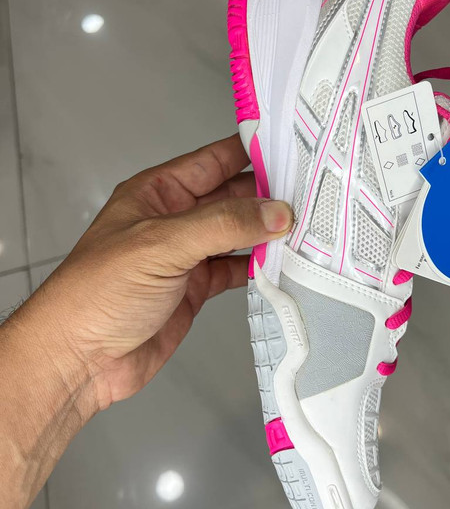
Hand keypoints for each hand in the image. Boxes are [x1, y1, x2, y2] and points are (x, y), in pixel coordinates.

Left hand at [10, 134, 291, 412]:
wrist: (80, 359)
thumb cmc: (94, 294)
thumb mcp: (161, 245)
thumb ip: (221, 225)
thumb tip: (273, 212)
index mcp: (159, 192)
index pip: (215, 160)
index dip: (252, 151)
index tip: (292, 149)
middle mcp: (175, 219)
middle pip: (233, 197)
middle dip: (269, 196)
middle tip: (310, 196)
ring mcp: (187, 255)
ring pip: (239, 234)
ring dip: (268, 234)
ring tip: (305, 230)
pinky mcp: (196, 288)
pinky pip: (236, 269)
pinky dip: (260, 267)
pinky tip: (281, 264)